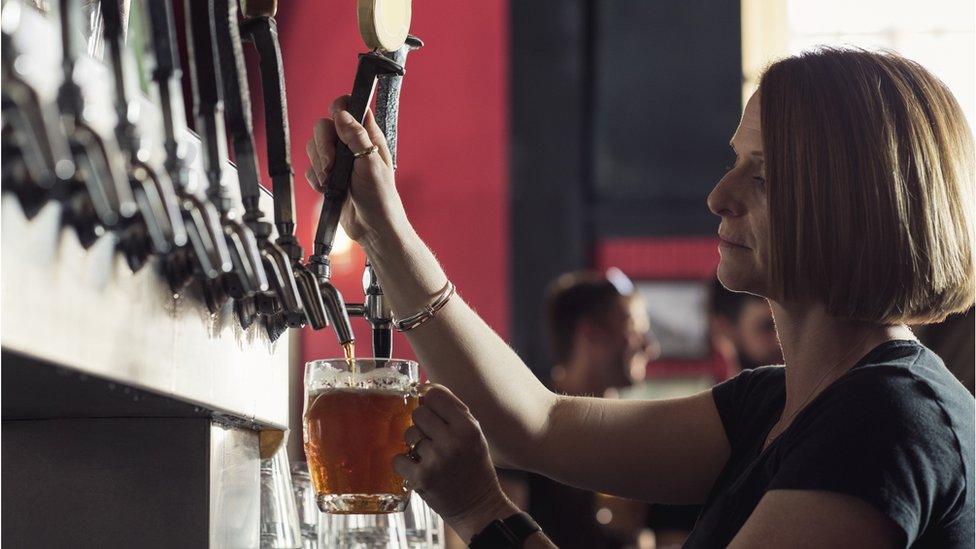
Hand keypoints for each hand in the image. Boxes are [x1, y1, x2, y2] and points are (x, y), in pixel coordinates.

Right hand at [305, 96, 409, 244]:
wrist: (372, 228)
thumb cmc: (381, 198)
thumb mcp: (371, 164)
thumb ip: (356, 137)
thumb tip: (342, 113)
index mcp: (368, 137)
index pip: (350, 107)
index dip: (339, 108)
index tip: (335, 121)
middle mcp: (352, 145)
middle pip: (324, 126)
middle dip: (323, 146)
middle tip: (331, 165)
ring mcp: (339, 161)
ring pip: (314, 147)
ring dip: (320, 165)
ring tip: (332, 181)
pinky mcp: (328, 177)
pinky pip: (311, 168)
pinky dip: (316, 179)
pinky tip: (329, 190)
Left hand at [393, 384, 518, 542]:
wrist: (478, 506)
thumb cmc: (473, 466)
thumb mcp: (473, 434)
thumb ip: (452, 411)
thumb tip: (422, 389)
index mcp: (468, 426)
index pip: (435, 395)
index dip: (428, 399)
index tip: (429, 407)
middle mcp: (453, 440)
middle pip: (419, 412)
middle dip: (422, 424)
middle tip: (432, 438)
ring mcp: (436, 459)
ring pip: (409, 434)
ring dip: (414, 444)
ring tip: (430, 456)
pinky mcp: (421, 478)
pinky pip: (398, 458)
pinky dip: (405, 464)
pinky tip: (419, 469)